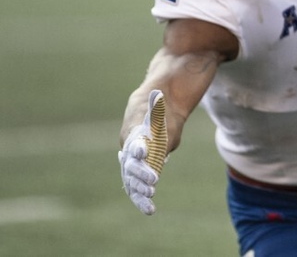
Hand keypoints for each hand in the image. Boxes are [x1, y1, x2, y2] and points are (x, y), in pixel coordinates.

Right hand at [119, 89, 167, 214]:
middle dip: (141, 174)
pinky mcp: (138, 175)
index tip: (144, 152)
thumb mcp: (157, 109)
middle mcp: (130, 153)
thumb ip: (156, 105)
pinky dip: (142, 199)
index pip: (134, 143)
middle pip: (132, 166)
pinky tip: (149, 210)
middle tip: (153, 181)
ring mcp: (132, 165)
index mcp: (134, 137)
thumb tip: (158, 93)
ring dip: (140, 191)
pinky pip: (137, 189)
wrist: (147, 120)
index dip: (138, 148)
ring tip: (150, 201)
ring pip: (132, 181)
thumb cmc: (154, 115)